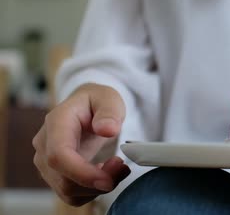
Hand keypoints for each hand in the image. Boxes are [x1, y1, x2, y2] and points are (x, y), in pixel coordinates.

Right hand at [33, 84, 129, 205]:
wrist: (87, 108)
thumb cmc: (97, 102)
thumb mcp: (108, 98)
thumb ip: (109, 112)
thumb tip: (107, 129)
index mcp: (57, 122)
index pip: (58, 156)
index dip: (81, 173)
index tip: (108, 179)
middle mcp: (45, 144)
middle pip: (63, 179)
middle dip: (97, 182)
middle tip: (122, 167)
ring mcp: (47, 162)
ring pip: (68, 191)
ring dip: (97, 188)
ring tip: (118, 168)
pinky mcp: (55, 175)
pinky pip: (72, 194)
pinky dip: (92, 191)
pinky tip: (106, 174)